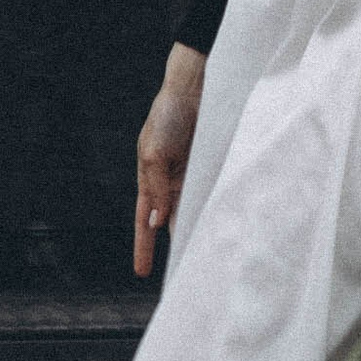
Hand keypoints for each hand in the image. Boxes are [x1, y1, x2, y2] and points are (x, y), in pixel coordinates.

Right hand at [133, 45, 206, 277]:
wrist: (196, 88)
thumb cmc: (168, 115)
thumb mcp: (154, 152)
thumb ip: (155, 188)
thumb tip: (155, 221)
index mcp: (148, 178)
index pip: (143, 220)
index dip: (143, 245)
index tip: (141, 272)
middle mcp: (169, 181)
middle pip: (169, 221)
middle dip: (173, 244)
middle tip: (181, 272)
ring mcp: (191, 176)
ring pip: (192, 212)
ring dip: (195, 230)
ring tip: (203, 258)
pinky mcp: (211, 168)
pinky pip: (210, 195)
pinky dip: (212, 210)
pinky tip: (219, 228)